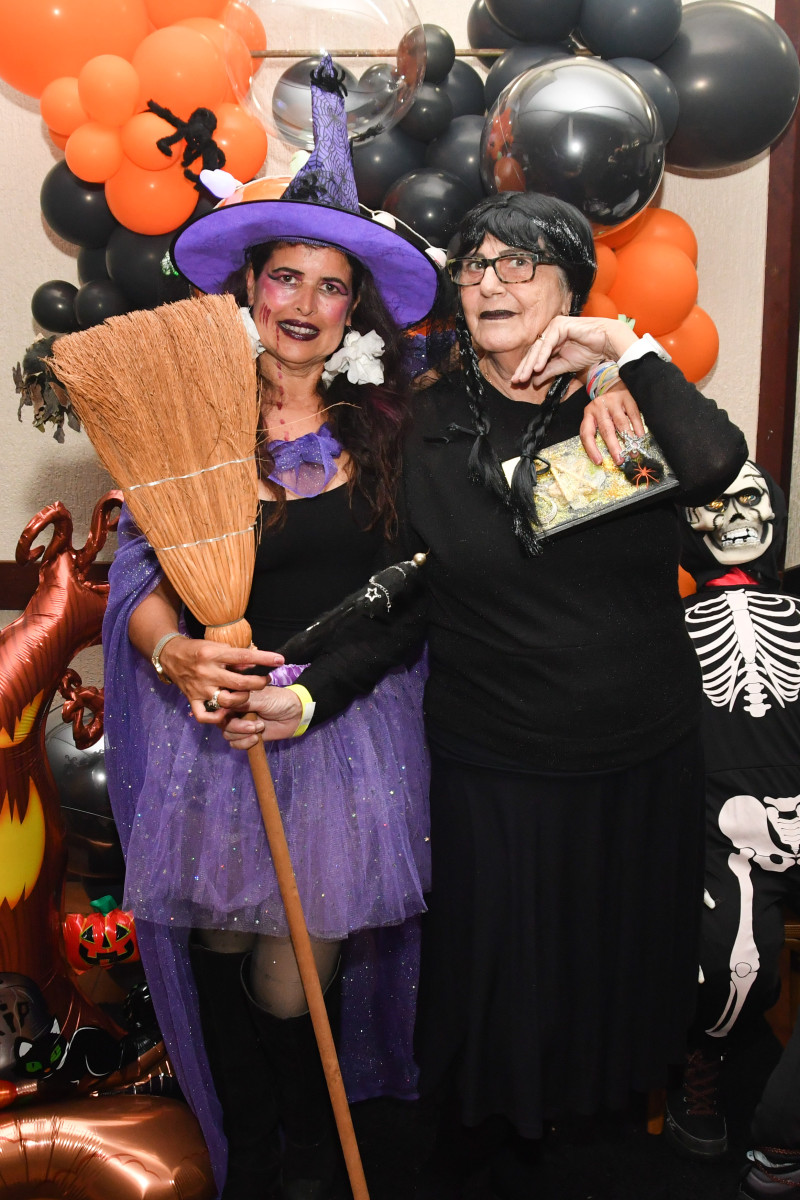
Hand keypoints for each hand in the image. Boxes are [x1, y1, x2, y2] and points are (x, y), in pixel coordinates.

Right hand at [157, 636, 284, 725]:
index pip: (244, 656)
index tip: (279, 660)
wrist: (169, 655)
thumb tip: (254, 663)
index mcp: (214, 654)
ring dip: (242, 700)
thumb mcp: (217, 645)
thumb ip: (235, 656)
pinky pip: (204, 715)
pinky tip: (226, 714)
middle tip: (265, 681)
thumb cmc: (198, 649)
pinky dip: (216, 718)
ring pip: (226, 701)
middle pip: (239, 683)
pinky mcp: (191, 699)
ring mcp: (199, 688)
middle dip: (258, 683)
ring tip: (248, 696)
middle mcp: (207, 672)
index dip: (264, 659)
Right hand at [221, 686, 303, 747]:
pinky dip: (244, 743)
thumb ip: (243, 702)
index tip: (231, 714)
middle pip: (222, 722)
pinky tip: (257, 738)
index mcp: (236, 697)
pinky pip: (234, 744)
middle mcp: (234, 710)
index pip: (219, 704)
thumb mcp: (262, 698)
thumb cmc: (279, 701)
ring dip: (243, 734)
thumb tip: (225, 704)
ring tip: (260, 728)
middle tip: (255, 725)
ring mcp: (239, 724)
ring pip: (227, 734)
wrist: (295, 715)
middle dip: (237, 726)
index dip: (222, 712)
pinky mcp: (245, 736)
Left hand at [511, 316, 638, 386]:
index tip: (518, 382)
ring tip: (524, 377)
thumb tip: (534, 382)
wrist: (606, 343)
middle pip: (533, 352)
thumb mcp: (564, 366)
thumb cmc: (589, 351)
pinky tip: (537, 367)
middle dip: (524, 368)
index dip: (526, 369)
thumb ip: (549, 372)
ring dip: (530, 364)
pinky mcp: (559, 325)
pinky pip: (548, 343)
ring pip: (539, 348)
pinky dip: (542, 356)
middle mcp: (550, 332)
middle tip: (516, 381)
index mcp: (551, 340)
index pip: (535, 356)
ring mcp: (554, 326)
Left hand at [580, 382, 644, 464]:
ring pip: (621, 423)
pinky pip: (633, 415)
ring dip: (628, 439)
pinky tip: (640, 437)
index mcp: (589, 414)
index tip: (599, 461)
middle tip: (620, 460)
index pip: (586, 433)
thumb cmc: (605, 407)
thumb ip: (598, 431)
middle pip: (606, 430)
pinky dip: (637, 427)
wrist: (614, 383)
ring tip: (633, 452)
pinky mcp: (627, 398)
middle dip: (613, 446)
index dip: (591, 449)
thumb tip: (605, 456)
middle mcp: (599, 407)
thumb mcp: (596, 416)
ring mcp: (613, 402)